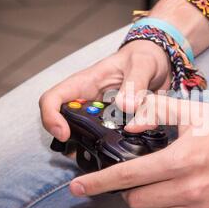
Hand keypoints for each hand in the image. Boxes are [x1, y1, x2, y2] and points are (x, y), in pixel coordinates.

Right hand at [39, 41, 170, 141]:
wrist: (157, 61)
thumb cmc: (144, 55)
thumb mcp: (143, 64)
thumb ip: (136, 83)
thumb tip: (125, 106)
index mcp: (86, 82)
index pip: (53, 99)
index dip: (50, 117)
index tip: (64, 134)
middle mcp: (88, 100)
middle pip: (65, 123)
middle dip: (73, 139)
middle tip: (90, 151)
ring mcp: (100, 113)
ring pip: (85, 135)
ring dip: (93, 146)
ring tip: (110, 153)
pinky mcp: (115, 122)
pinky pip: (108, 138)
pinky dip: (115, 146)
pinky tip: (127, 149)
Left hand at [70, 95, 208, 207]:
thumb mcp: (191, 111)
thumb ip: (155, 111)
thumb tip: (128, 123)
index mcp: (180, 160)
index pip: (127, 177)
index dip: (96, 183)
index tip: (77, 188)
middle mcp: (190, 189)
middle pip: (136, 201)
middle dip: (130, 188)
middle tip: (142, 174)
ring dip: (149, 201)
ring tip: (164, 182)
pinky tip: (183, 194)